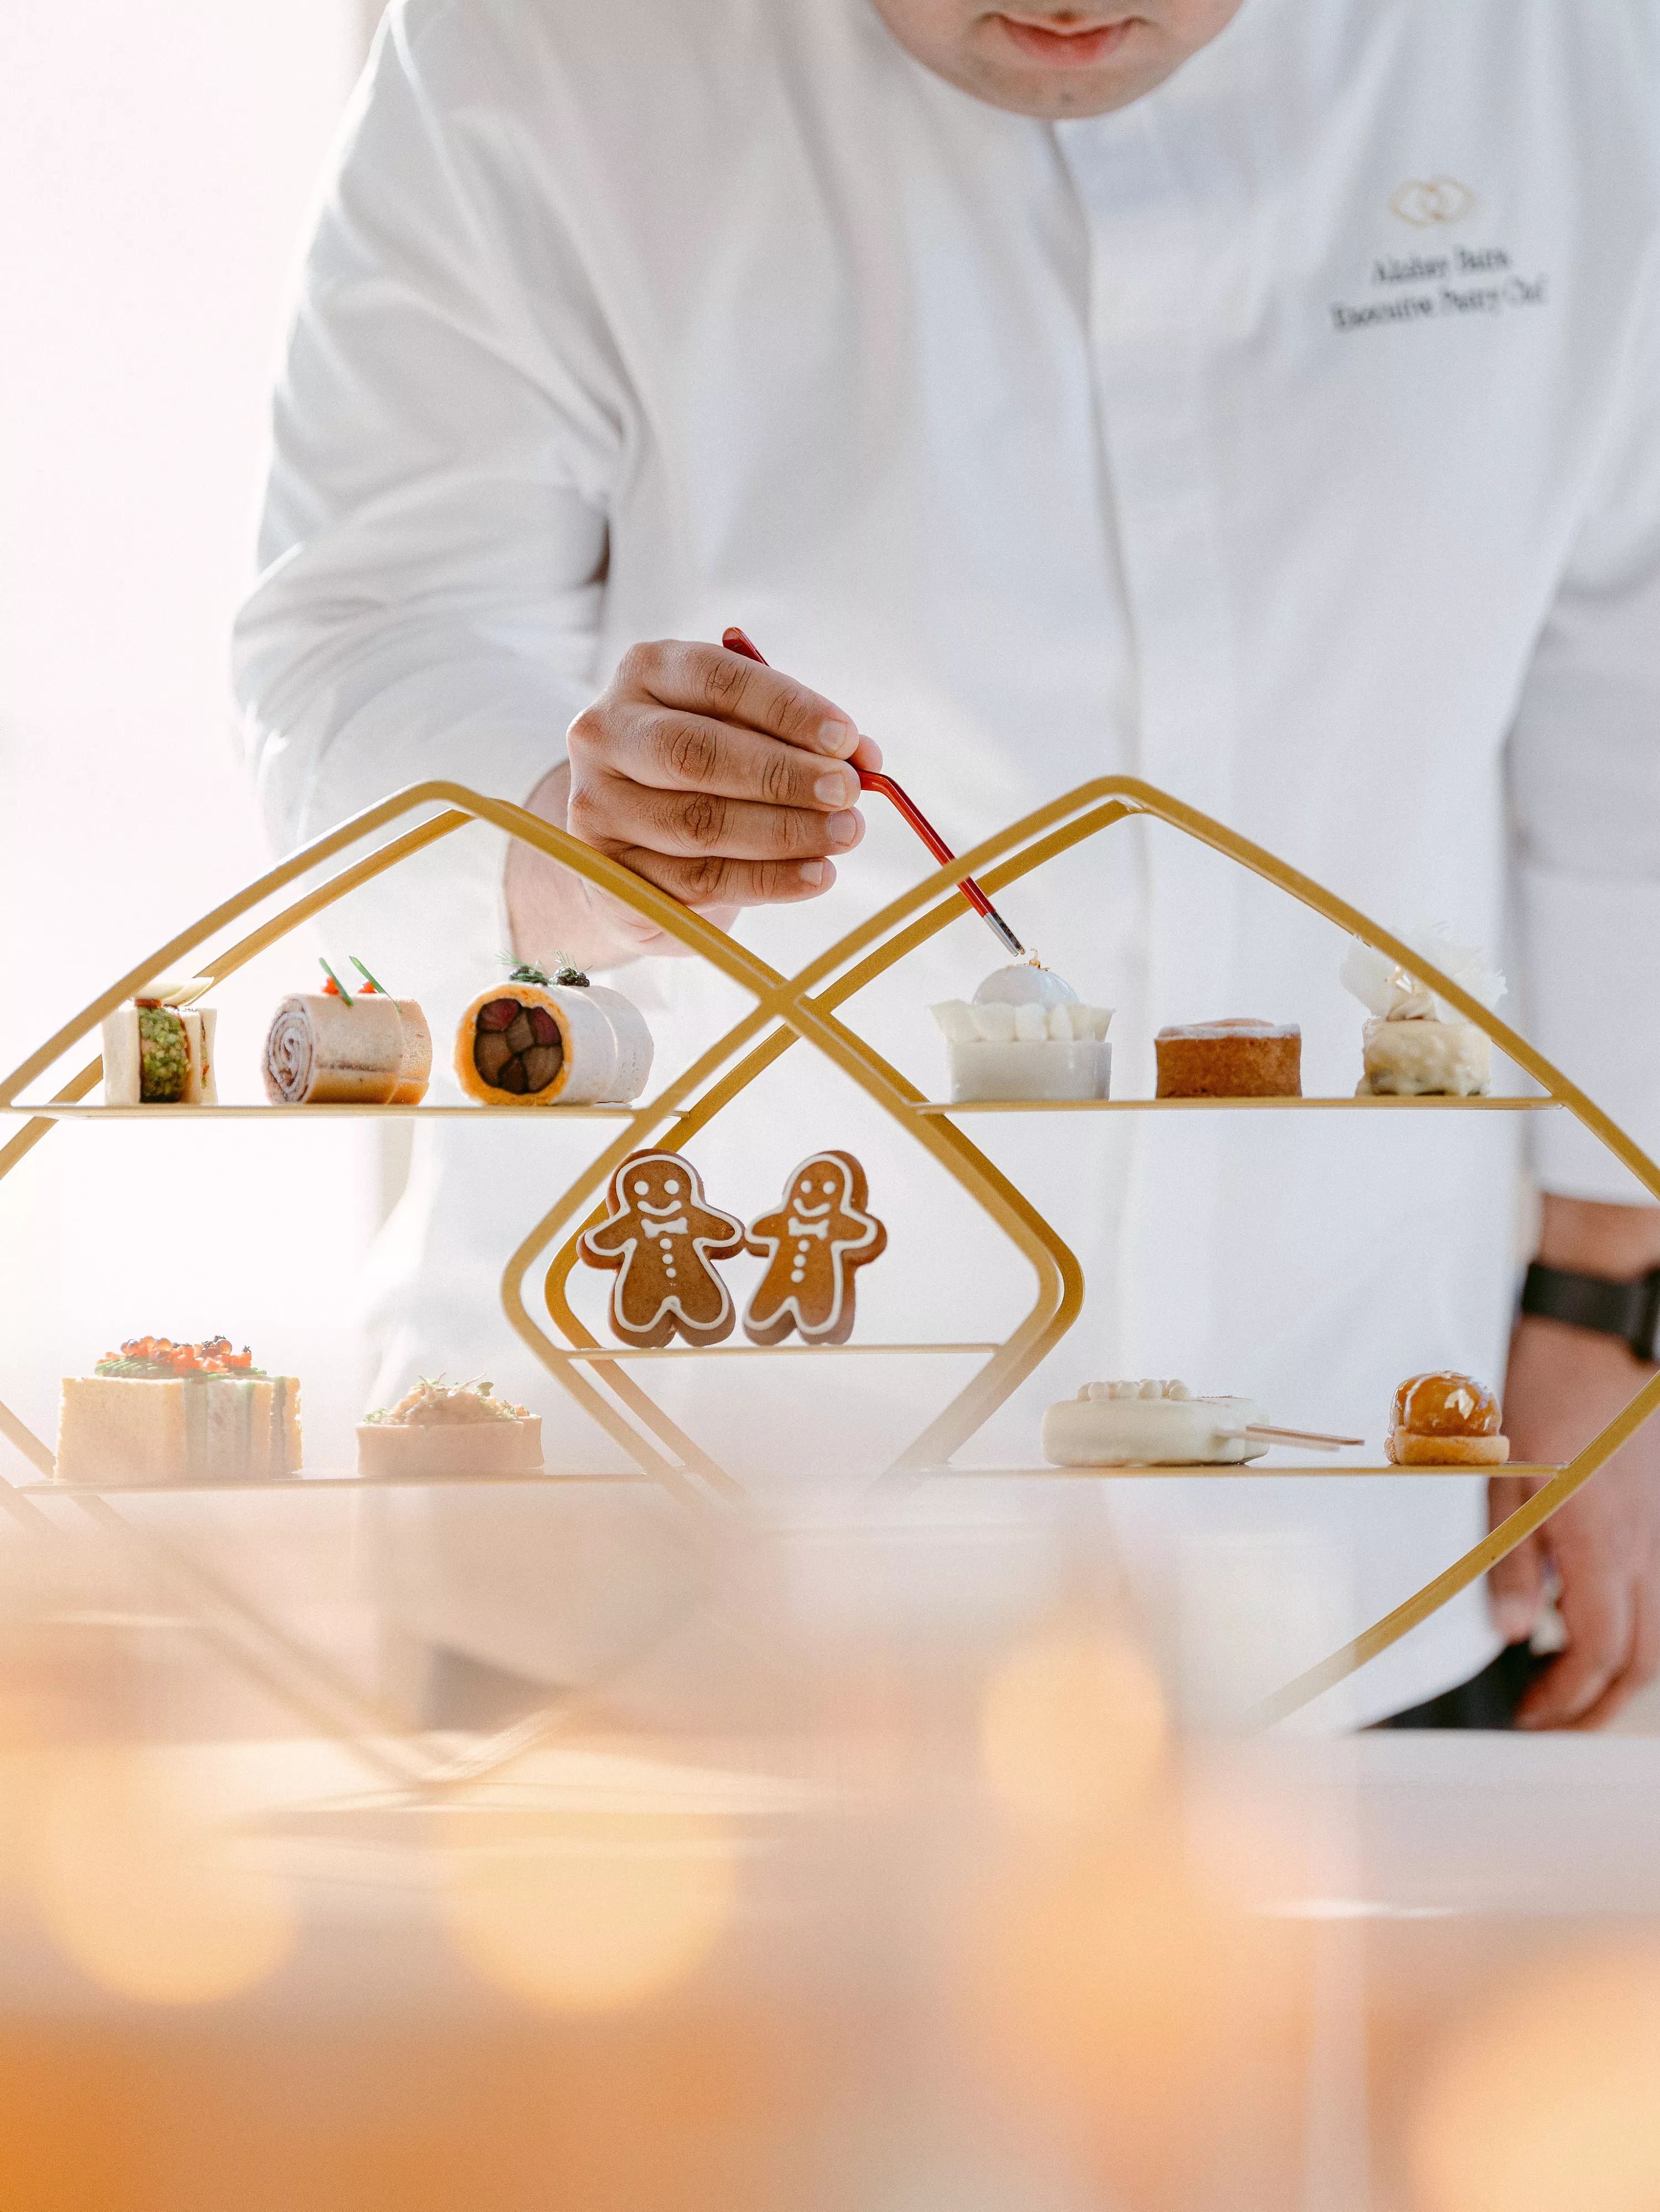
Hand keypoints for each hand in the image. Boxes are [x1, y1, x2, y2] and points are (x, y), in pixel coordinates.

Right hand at [505, 639, 881, 968]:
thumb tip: (862, 757)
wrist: (628, 847)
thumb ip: (794, 736)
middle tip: (846, 794)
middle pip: (698, 754)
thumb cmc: (701, 772)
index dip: (786, 708)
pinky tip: (816, 875)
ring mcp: (597, 806)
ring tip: (844, 835)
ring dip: (784, 833)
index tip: (846, 739)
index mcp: (645, 673)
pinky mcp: (607, 874)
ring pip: (699, 824)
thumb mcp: (743, 733)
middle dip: (783, 776)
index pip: (716, 679)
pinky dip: (767, 881)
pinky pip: (697, 882)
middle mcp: (605, 732)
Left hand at [1490, 1197, 1659, 1728]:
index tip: (1529, 1717)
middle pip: (1646, 1662)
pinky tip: (1595, 1614)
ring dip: (1625, 1670)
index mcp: (1599, 1541)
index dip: (1566, 1701)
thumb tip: (1516, 1634)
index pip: (1600, 1654)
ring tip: (1574, 1682)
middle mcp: (1649, 1545)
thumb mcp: (1502, 1477)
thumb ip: (1512, 1560)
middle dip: (1601, 1706)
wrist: (1597, 1331)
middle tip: (1554, 1720)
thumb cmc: (1541, 1392)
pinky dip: (1639, 1621)